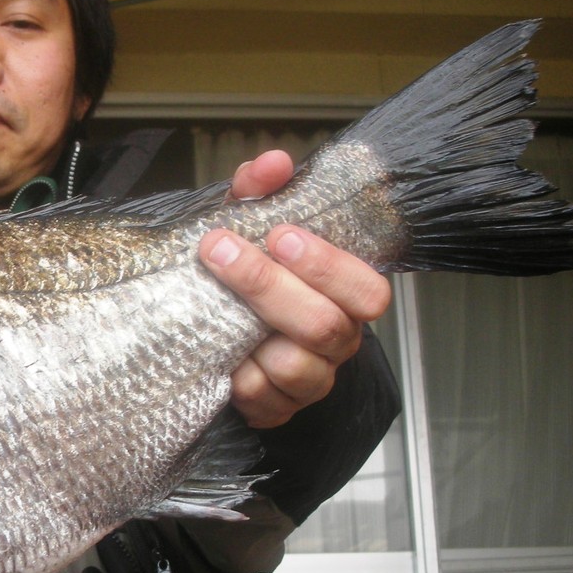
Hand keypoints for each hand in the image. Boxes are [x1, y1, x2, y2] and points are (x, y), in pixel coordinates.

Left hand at [199, 150, 391, 428]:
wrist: (204, 323)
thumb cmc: (242, 270)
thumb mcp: (247, 224)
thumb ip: (260, 191)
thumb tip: (273, 163)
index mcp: (343, 296)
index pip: (368, 292)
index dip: (329, 266)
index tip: (280, 236)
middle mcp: (336, 341)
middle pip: (324, 326)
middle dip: (268, 287)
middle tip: (220, 251)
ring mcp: (309, 380)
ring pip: (296, 369)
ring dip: (250, 335)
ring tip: (215, 307)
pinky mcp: (276, 409)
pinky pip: (264, 401)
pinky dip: (238, 377)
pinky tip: (222, 355)